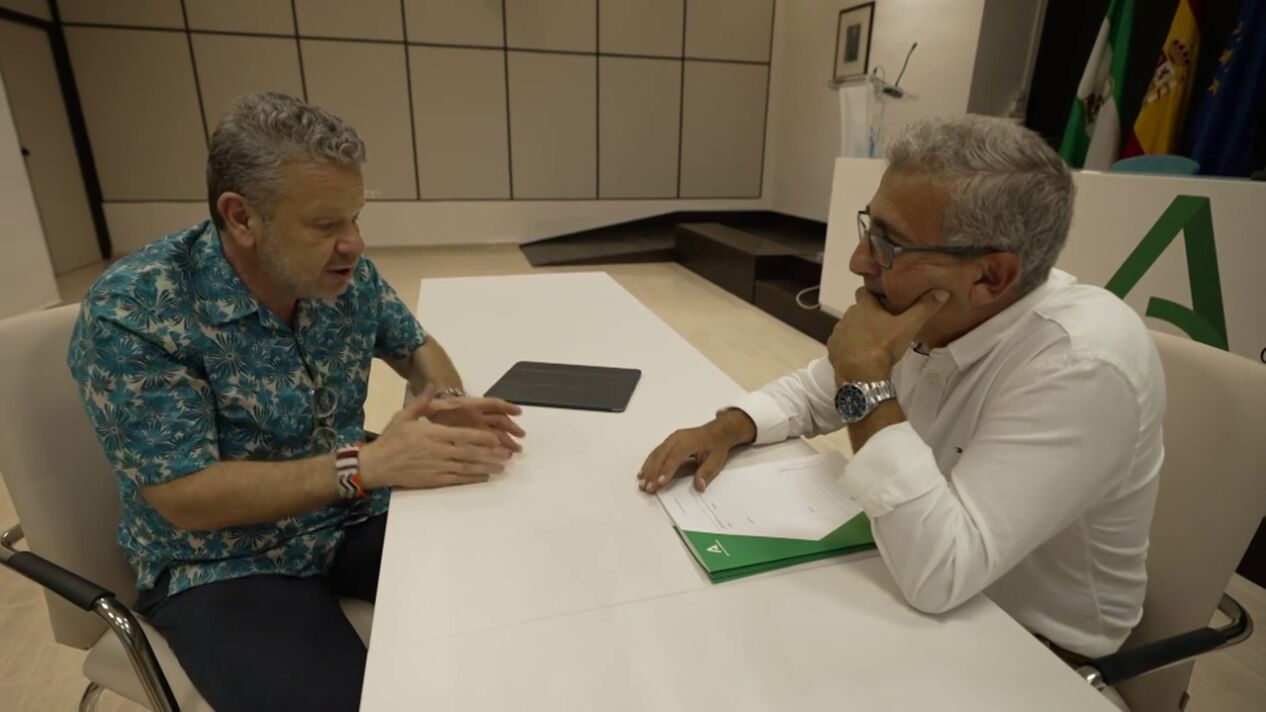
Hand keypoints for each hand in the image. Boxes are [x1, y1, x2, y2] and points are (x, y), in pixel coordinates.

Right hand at [359, 386, 511, 489]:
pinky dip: (471, 479)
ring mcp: (436, 467)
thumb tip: (432, 385)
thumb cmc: (391, 438)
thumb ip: (421, 401)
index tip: (496, 439)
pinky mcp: (433, 480)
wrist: (377, 464)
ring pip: (466, 467)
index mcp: (433, 434)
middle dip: (490, 454)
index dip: (482, 438)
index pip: (463, 436)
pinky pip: (456, 480)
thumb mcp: (404, 415)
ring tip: (501, 467)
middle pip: (469, 453)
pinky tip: (483, 477)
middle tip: (506, 455)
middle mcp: (438, 451)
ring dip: (485, 467)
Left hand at [424, 392, 525, 452]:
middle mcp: (478, 415)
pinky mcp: (477, 437)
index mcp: (469, 405)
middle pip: (498, 420)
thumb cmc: (434, 411)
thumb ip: (429, 399)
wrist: (434, 418)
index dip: (505, 406)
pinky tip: (504, 456)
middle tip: (522, 436)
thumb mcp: (431, 406)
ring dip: (508, 440)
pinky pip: (490, 441)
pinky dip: (498, 448)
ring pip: (497, 432)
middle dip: (511, 427)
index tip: (518, 412)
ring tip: (516, 451)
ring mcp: (479, 426)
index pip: (490, 404)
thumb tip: (431, 386)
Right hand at [636, 411, 755, 493]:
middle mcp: (677, 438)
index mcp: (689, 441)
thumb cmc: (716, 446)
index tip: (659, 483)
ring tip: (642, 483)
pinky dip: (648, 463)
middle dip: (653, 472)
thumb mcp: (716, 460)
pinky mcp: (668, 442)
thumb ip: (706, 473)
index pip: (675, 456)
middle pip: (662, 455)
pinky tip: (642, 473)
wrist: (717, 431)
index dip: (667, 470)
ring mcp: (671, 439)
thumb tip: (699, 486)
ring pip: (656, 454)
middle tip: (647, 487)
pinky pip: (656, 452)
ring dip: (648, 469)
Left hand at [828, 288, 948, 383]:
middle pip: (858, 311)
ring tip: (873, 342)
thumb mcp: (908, 326)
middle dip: (868, 315)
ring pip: (849, 327)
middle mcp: (847, 316)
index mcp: (863, 306)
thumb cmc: (884, 347)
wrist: (862, 376)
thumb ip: (924, 308)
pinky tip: (860, 354)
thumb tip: (942, 291)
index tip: (884, 302)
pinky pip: (841, 343)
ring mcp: (837, 333)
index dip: (873, 295)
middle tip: (884, 325)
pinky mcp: (832, 350)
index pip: (864, 291)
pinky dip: (849, 346)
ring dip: (858, 331)